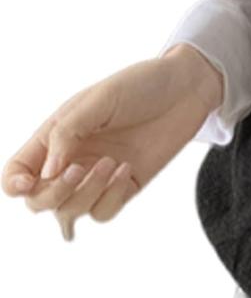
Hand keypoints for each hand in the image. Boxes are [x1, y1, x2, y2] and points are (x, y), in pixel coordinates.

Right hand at [2, 44, 222, 240]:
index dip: (14, 184)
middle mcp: (71, 159)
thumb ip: (68, 133)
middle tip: (80, 169)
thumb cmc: (140, 85)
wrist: (186, 89)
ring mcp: (96, 176)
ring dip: (86, 194)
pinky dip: (110, 198)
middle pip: (39, 201)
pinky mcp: (124, 186)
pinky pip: (103, 212)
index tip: (28, 183)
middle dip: (54, 193)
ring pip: (70, 212)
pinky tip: (126, 169)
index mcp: (55, 136)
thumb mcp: (99, 99)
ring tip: (111, 162)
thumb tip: (45, 174)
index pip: (17, 171)